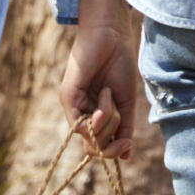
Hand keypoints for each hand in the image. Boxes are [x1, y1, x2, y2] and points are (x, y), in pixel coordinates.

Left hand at [61, 17, 142, 160]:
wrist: (112, 36)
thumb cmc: (119, 64)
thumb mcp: (126, 103)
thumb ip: (124, 129)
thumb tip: (125, 158)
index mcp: (94, 115)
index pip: (98, 148)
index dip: (113, 151)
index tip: (127, 145)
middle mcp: (80, 113)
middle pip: (94, 147)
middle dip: (111, 137)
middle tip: (117, 110)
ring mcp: (72, 105)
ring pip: (89, 137)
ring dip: (107, 120)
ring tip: (108, 93)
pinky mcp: (67, 96)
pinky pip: (81, 123)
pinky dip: (98, 114)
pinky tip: (104, 96)